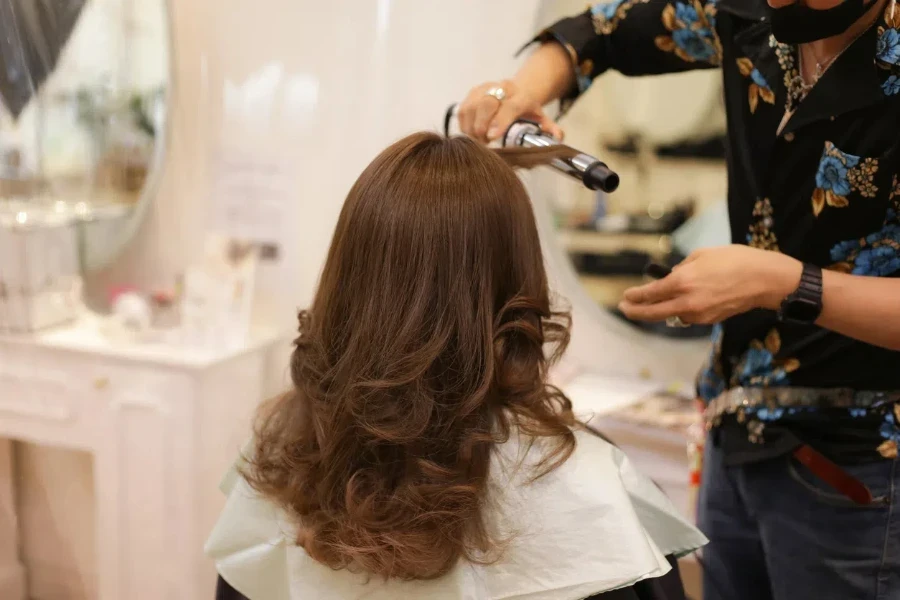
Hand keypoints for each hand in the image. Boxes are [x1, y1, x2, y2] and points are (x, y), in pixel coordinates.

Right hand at [457, 80, 563, 143]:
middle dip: (482, 126)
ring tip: (480, 141)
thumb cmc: (526, 111)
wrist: (515, 91)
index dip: (501, 121)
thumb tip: (558, 138)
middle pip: (486, 103)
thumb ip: (549, 129)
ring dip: (472, 128)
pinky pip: (462, 111)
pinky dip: (465, 126)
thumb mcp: (541, 119)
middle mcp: (502, 88)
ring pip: (471, 107)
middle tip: (485, 143)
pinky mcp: (471, 93)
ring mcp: (484, 89)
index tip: (493, 137)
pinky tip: (473, 134)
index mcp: (522, 95)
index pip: (510, 106)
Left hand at [618, 245, 802, 324]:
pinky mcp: (708, 320)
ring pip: (671, 316)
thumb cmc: (735, 260)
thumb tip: (671, 276)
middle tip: (625, 308)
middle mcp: (686, 302)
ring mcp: (698, 314)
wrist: (764, 280)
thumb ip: (681, 268)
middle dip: (635, 311)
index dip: (634, 296)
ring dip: (661, 310)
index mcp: (682, 281)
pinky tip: (682, 302)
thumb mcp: (702, 255)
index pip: (649, 293)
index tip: (625, 296)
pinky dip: (681, 310)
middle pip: (652, 313)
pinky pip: (687, 317)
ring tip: (653, 303)